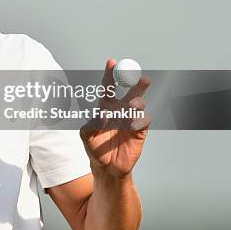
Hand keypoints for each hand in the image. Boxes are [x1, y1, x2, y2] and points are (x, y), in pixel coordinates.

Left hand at [80, 59, 151, 177]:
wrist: (106, 167)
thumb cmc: (94, 147)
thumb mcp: (86, 135)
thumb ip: (92, 123)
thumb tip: (104, 115)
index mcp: (105, 107)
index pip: (108, 87)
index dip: (110, 74)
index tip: (112, 62)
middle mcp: (120, 110)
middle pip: (129, 91)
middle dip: (135, 82)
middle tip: (140, 77)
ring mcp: (131, 119)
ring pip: (139, 104)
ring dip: (137, 101)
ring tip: (132, 105)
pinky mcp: (140, 131)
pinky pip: (144, 121)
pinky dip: (140, 121)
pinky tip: (133, 125)